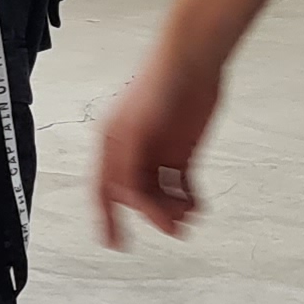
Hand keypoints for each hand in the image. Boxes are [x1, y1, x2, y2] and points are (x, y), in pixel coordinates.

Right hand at [92, 57, 221, 246]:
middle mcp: (133, 151)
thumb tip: (127, 195)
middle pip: (137, 195)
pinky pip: (183, 185)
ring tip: (189, 214)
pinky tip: (198, 205)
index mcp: (113, 144)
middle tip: (172, 227)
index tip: (113, 242)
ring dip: (173, 209)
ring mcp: (159, 152)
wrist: (194, 61)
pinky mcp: (183, 151)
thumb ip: (128, 161)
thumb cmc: (158, 83)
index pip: (105, 188)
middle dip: (152, 214)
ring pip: (160, 193)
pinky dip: (189, 199)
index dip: (106, 218)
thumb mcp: (135, 126)